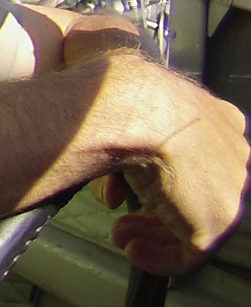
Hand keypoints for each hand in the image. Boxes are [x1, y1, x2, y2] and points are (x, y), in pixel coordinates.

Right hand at [92, 60, 250, 275]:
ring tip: (123, 234)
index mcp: (218, 117)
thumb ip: (125, 94)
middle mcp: (232, 154)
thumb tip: (100, 87)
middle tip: (125, 215)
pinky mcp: (215, 221)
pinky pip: (188, 252)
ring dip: (152, 232)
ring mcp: (228, 189)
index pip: (199, 156)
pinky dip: (158, 256)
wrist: (131, 106)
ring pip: (192, 223)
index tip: (135, 182)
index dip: (163, 173)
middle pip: (195, 191)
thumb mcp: (123, 74)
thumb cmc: (119, 87)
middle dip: (156, 207)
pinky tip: (131, 247)